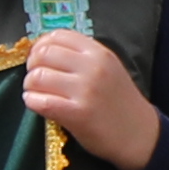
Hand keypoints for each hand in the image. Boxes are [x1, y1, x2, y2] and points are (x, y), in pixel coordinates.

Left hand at [22, 26, 159, 169]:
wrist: (138, 133)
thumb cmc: (118, 101)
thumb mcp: (108, 68)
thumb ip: (80, 56)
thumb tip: (43, 49)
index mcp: (99, 52)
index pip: (58, 36)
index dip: (40, 45)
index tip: (38, 57)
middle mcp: (92, 67)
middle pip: (43, 54)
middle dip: (32, 65)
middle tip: (35, 77)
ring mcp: (85, 90)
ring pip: (37, 77)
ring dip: (30, 85)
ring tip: (36, 92)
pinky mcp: (77, 113)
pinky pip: (40, 101)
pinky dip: (31, 101)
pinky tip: (35, 103)